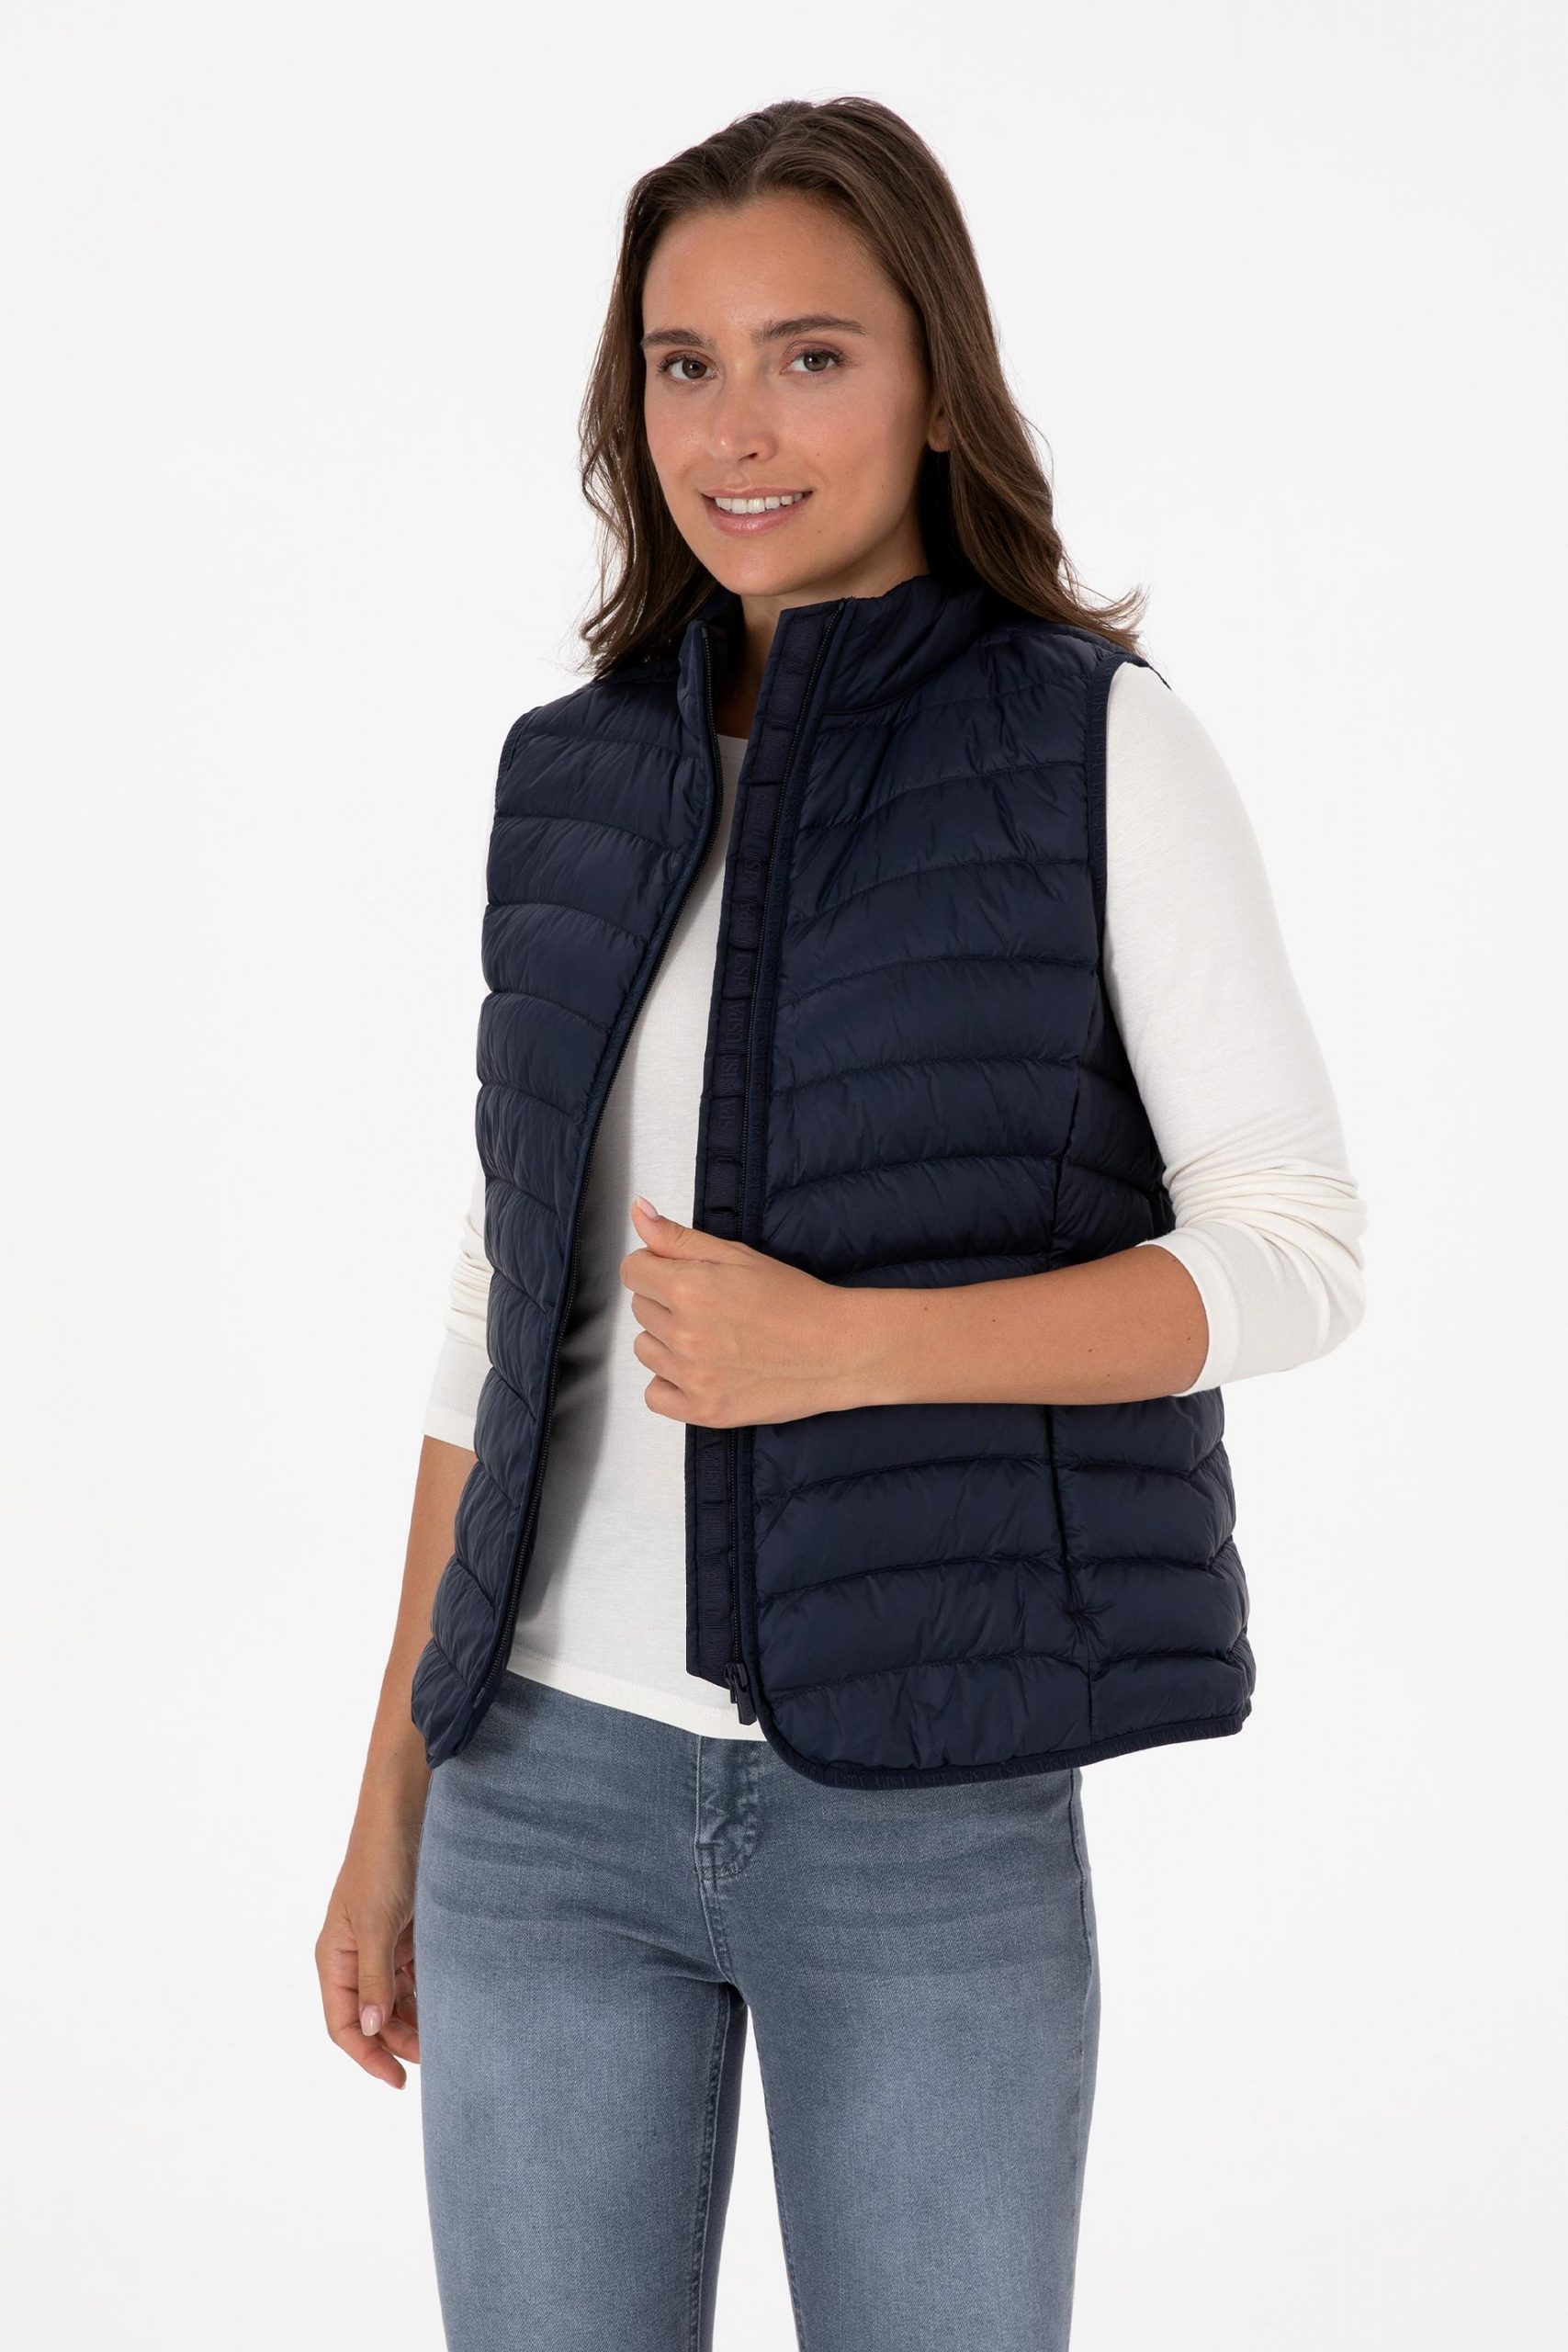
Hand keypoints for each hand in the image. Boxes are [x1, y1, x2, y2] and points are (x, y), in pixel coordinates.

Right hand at [315, 1795, 424, 2089]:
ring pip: (398, 1999)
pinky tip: (454, 2003)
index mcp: (334, 1958)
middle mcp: (355, 1956)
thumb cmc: (382, 1861)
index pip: (343, 2025)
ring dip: (418, 2019)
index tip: (398, 2080)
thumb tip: (373, 2030)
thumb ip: (375, 1978)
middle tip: (437, 2059)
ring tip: (449, 2036)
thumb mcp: (376, 1923)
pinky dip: (431, 1991)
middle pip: (374, 2017)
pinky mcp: (408, 1931)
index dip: (368, 2056)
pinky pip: (417, 1974)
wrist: (407, 1810)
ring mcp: (382, 1944)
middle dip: (400, 2041)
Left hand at [620, 1195, 866, 1425]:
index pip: (633, 1271)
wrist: (838, 1349)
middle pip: (640, 1308)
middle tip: (712, 1307)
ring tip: (711, 1338)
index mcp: (689, 1288)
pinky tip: (700, 1370)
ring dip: (667, 1342)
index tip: (680, 1274)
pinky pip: (654, 1395)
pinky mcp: (703, 1410)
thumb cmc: (794, 1299)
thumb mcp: (737, 1255)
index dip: (654, 1267)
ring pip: (645, 1350)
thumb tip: (638, 1212)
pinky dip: (670, 1383)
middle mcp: (684, 1334)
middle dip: (666, 1302)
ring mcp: (692, 1376)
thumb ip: (679, 1237)